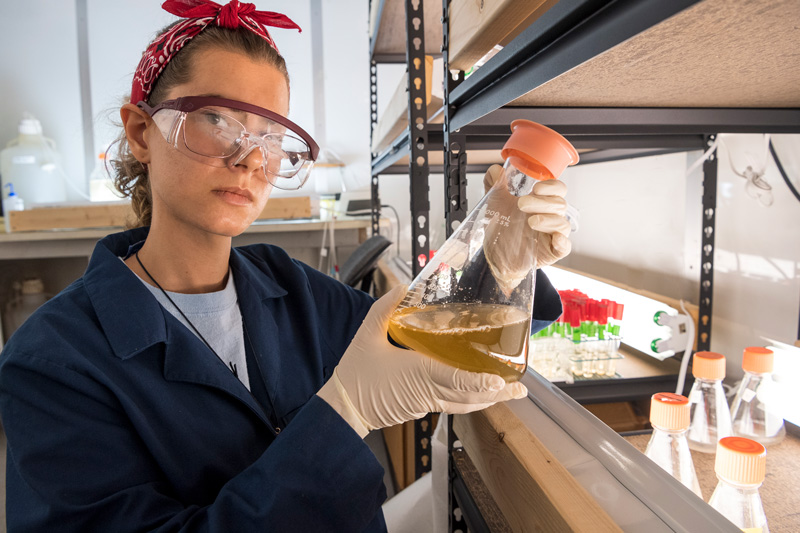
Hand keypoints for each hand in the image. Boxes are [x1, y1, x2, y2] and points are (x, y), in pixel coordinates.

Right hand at [317, 286, 527, 436]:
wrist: (343, 407)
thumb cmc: (355, 374)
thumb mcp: (366, 335)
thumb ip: (385, 308)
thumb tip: (403, 287)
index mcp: (415, 373)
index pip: (453, 379)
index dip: (478, 382)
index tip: (498, 381)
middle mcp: (426, 391)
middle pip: (468, 396)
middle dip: (496, 393)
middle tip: (520, 387)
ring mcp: (425, 402)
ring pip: (464, 404)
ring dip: (488, 400)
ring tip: (509, 392)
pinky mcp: (422, 408)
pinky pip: (453, 406)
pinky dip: (471, 401)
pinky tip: (481, 395)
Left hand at [484, 164, 571, 266]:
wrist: (495, 253)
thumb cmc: (503, 226)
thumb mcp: (496, 203)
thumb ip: (495, 185)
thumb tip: (495, 170)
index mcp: (541, 202)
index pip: (558, 189)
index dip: (551, 186)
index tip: (536, 188)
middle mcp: (550, 216)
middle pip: (559, 204)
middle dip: (542, 202)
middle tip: (521, 204)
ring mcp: (552, 234)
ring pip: (563, 223)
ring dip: (548, 220)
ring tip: (530, 221)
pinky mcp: (551, 251)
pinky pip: (564, 247)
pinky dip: (562, 242)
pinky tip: (555, 238)